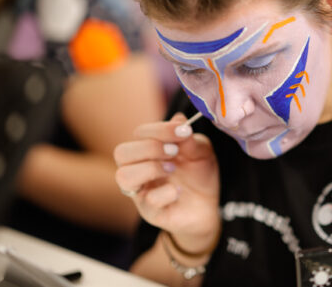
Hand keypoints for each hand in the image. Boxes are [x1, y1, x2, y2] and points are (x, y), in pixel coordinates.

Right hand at [114, 112, 219, 252]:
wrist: (209, 205)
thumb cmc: (199, 174)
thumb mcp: (200, 151)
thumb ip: (188, 138)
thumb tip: (179, 119)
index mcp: (148, 151)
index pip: (139, 133)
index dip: (160, 129)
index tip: (184, 131)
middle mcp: (138, 170)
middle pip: (122, 152)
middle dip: (150, 148)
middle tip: (174, 152)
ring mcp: (141, 192)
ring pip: (124, 177)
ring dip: (150, 168)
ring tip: (172, 169)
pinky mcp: (151, 213)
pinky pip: (148, 201)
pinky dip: (166, 192)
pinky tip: (179, 190)